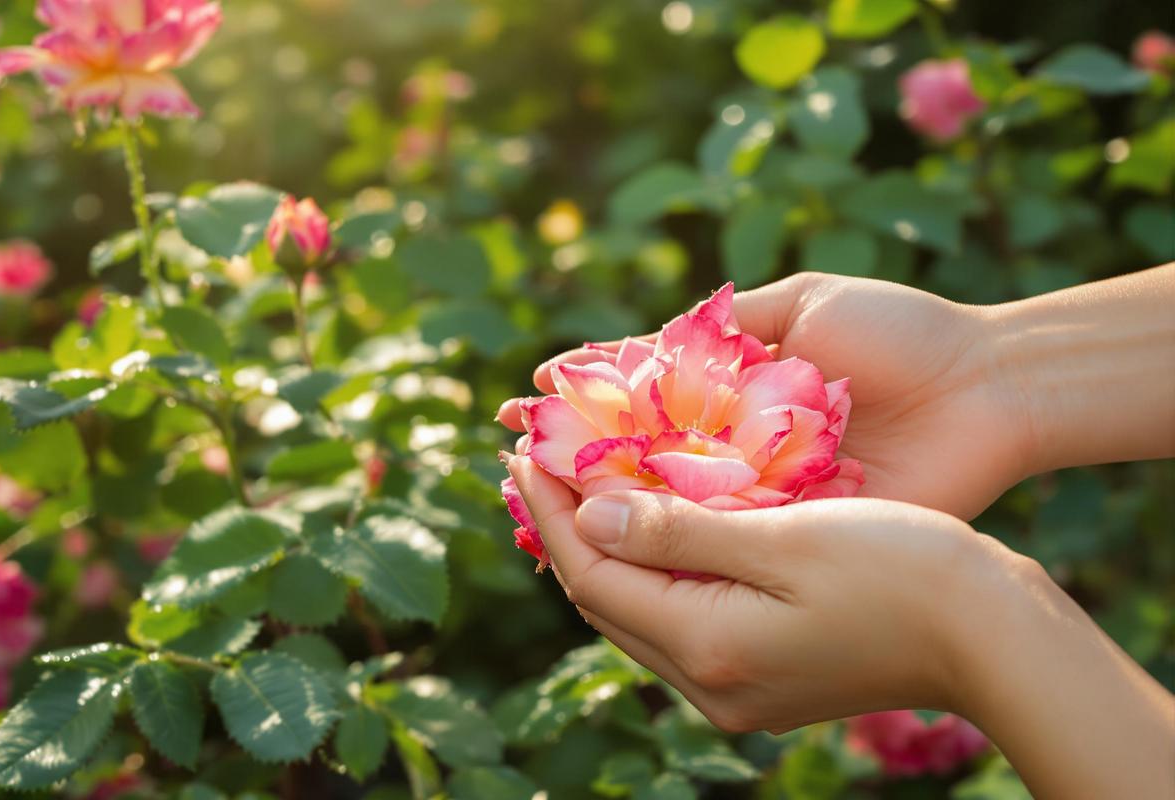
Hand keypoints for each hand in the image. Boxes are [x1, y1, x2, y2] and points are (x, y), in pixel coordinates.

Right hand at [502, 272, 1030, 519]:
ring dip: (604, 508)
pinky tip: (612, 544)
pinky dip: (668, 545)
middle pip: (641, 460)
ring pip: (668, 509)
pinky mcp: (793, 534)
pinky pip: (720, 544)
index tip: (524, 399)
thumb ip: (723, 327)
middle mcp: (736, 447)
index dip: (580, 400)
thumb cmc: (898, 333)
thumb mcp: (801, 303)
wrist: (986, 388)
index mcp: (733, 388)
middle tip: (511, 460)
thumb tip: (630, 348)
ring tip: (539, 503)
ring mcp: (761, 495)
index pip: (638, 399)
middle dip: (574, 460)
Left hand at [506, 454, 998, 731]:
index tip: (524, 452)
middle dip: (565, 530)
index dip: (551, 514)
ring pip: (638, 612)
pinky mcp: (762, 678)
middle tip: (539, 461)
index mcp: (708, 650)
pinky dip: (650, 569)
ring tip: (580, 485)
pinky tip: (648, 526)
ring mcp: (737, 690)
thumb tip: (586, 519)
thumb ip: (677, 534)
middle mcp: (710, 686)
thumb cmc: (900, 569)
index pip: (593, 578)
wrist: (992, 633)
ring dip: (604, 550)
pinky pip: (677, 618)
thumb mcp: (783, 539)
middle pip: (606, 602)